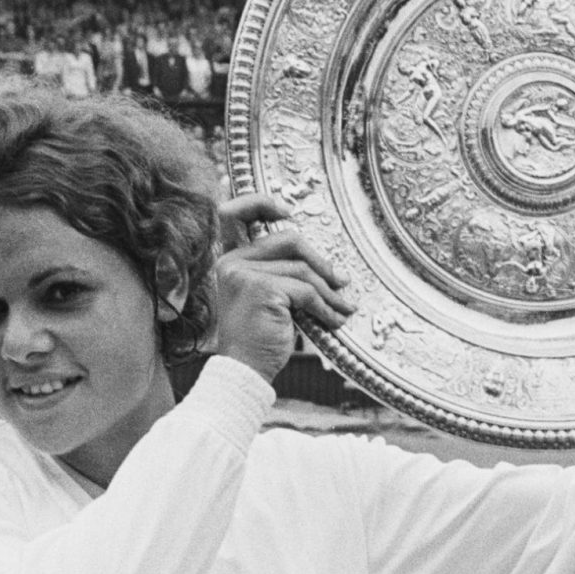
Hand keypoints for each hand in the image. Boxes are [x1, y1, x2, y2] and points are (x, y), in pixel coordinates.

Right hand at [210, 191, 356, 382]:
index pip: (235, 214)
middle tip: (342, 282)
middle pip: (288, 241)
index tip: (288, 211)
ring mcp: (244, 274)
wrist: (244, 369)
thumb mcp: (269, 299)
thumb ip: (283, 276)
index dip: (261, 204)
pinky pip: (306, 291)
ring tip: (344, 308)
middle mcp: (232, 261)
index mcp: (230, 259)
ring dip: (329, 292)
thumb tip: (333, 271)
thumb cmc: (259, 337)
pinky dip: (326, 308)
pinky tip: (335, 321)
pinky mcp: (261, 289)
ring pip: (302, 270)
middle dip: (320, 262)